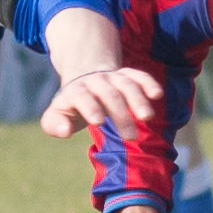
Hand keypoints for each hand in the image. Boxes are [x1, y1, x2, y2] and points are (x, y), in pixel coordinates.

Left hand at [40, 63, 162, 140]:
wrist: (85, 78)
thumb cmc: (71, 105)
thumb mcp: (56, 114)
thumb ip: (54, 124)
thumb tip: (65, 130)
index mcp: (75, 91)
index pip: (82, 96)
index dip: (90, 107)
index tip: (99, 122)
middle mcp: (95, 81)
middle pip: (109, 94)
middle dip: (120, 114)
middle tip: (130, 137)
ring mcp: (113, 77)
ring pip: (126, 84)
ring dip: (138, 99)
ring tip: (147, 117)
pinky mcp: (127, 76)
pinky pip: (139, 76)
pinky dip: (148, 83)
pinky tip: (157, 95)